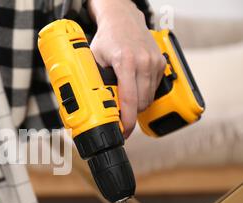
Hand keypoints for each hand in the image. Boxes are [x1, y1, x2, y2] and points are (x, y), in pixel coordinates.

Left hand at [88, 0, 165, 137]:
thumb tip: (92, 105)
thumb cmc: (108, 39)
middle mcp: (143, 62)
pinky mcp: (162, 63)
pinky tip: (133, 88)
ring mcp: (155, 62)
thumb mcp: (93, 59)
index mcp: (125, 62)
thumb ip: (95, 81)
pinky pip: (154, 89)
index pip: (129, 100)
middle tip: (119, 117)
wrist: (123, 19)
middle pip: (141, 103)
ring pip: (149, 98)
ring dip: (137, 105)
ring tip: (124, 102)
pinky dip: (144, 94)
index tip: (123, 131)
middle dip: (130, 114)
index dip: (127, 120)